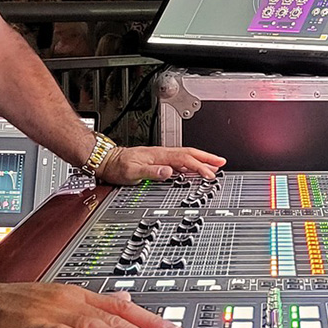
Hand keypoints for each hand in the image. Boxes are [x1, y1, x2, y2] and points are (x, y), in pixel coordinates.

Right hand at [0, 281, 182, 327]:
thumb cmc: (7, 305)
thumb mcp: (55, 299)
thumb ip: (90, 304)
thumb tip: (121, 299)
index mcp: (75, 296)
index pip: (120, 309)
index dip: (149, 320)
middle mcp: (67, 300)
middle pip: (114, 319)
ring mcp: (51, 311)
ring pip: (95, 326)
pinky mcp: (32, 325)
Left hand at [98, 145, 224, 183]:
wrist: (106, 161)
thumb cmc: (116, 166)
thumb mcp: (132, 171)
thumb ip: (151, 171)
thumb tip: (168, 172)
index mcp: (158, 155)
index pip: (184, 159)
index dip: (199, 165)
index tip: (210, 173)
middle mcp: (161, 154)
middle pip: (188, 154)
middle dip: (206, 158)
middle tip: (221, 162)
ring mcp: (159, 157)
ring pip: (185, 157)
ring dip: (200, 160)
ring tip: (213, 165)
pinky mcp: (157, 162)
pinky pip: (178, 162)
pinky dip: (190, 165)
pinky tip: (193, 169)